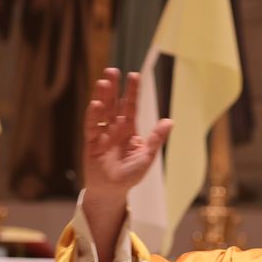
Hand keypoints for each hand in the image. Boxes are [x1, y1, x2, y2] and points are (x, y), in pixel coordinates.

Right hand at [83, 69, 172, 205]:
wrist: (112, 191)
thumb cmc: (130, 175)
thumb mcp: (147, 156)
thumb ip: (156, 139)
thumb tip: (170, 121)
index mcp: (129, 130)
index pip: (130, 107)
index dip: (132, 92)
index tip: (133, 75)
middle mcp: (115, 128)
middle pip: (114, 104)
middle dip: (113, 88)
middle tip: (112, 71)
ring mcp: (102, 134)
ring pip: (102, 111)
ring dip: (102, 97)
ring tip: (103, 82)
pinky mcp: (91, 142)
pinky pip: (92, 126)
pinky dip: (93, 115)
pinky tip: (96, 103)